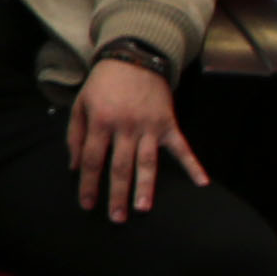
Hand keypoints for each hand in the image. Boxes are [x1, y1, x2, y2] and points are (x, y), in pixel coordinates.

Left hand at [67, 56, 206, 217]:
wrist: (134, 57)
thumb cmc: (103, 84)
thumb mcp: (81, 104)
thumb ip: (75, 136)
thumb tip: (74, 167)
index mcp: (101, 122)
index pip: (93, 160)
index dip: (89, 184)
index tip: (87, 205)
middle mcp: (126, 126)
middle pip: (120, 166)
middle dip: (117, 194)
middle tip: (116, 218)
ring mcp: (149, 126)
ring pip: (147, 162)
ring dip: (146, 186)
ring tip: (142, 208)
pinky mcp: (168, 123)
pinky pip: (182, 147)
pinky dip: (193, 165)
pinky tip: (202, 182)